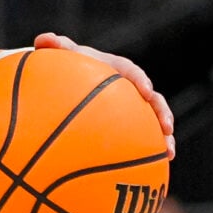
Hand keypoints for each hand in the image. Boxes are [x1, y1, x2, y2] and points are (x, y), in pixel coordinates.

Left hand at [32, 33, 174, 155]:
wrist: (71, 81)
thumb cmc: (68, 66)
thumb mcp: (62, 56)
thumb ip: (55, 47)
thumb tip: (43, 39)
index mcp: (117, 69)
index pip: (131, 72)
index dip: (140, 80)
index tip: (146, 91)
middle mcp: (130, 89)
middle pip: (153, 100)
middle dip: (162, 113)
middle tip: (167, 127)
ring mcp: (132, 109)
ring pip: (153, 124)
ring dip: (163, 138)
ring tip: (169, 154)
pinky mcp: (129, 127)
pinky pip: (141, 141)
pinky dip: (146, 154)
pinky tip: (150, 173)